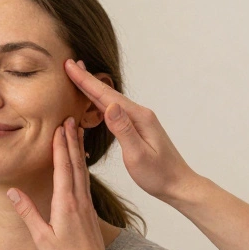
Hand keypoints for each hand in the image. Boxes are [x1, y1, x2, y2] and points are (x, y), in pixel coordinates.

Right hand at [7, 118, 126, 249]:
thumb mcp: (41, 238)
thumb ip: (28, 213)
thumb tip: (13, 190)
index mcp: (67, 204)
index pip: (64, 168)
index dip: (61, 146)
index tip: (59, 126)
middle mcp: (79, 200)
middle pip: (76, 163)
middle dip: (71, 140)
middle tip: (69, 118)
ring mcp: (86, 204)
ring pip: (83, 170)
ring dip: (78, 150)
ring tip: (77, 132)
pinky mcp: (90, 211)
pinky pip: (86, 181)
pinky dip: (82, 166)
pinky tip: (81, 162)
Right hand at [64, 59, 201, 205]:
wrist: (178, 184)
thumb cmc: (158, 174)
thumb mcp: (138, 154)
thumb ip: (123, 129)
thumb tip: (109, 106)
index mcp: (138, 117)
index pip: (106, 96)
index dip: (85, 81)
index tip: (70, 66)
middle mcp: (139, 114)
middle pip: (107, 94)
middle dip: (87, 79)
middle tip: (70, 64)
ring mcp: (139, 120)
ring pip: (110, 101)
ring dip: (93, 89)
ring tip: (79, 77)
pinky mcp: (137, 128)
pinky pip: (115, 111)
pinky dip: (101, 102)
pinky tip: (96, 101)